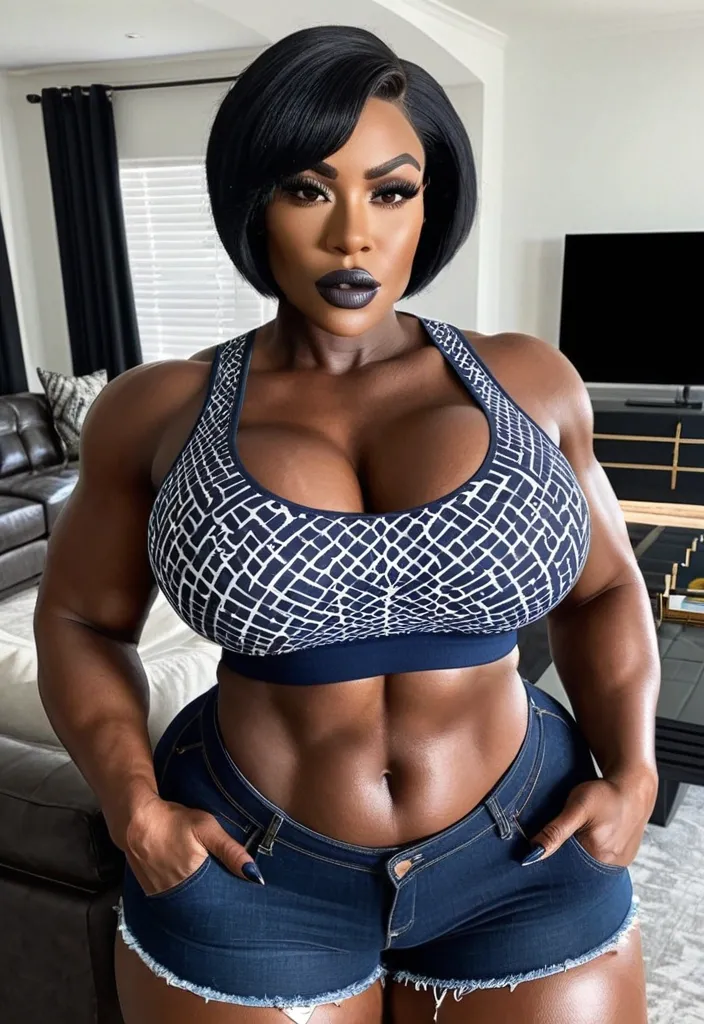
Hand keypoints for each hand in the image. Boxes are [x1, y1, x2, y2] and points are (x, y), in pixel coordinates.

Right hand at [123, 793, 263, 892]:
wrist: (135, 822)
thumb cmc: (173, 820)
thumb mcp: (206, 828)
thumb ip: (231, 851)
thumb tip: (256, 876)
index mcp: (195, 879)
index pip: (221, 901)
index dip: (231, 899)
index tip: (244, 899)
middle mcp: (178, 893)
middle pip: (204, 905)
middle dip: (217, 902)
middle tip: (229, 897)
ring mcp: (163, 895)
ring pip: (189, 905)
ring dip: (200, 902)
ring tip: (211, 893)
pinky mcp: (153, 893)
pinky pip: (174, 901)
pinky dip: (184, 897)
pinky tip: (190, 888)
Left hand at [522, 770, 657, 867]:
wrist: (634, 788)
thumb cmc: (605, 795)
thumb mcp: (577, 807)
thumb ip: (555, 832)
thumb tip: (531, 855)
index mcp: (597, 855)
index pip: (563, 867)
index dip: (551, 855)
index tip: (545, 841)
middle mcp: (610, 864)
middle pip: (576, 867)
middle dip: (565, 854)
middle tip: (567, 831)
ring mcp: (619, 863)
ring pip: (588, 864)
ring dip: (579, 853)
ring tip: (581, 832)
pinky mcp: (624, 858)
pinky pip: (601, 860)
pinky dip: (592, 851)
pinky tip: (591, 836)